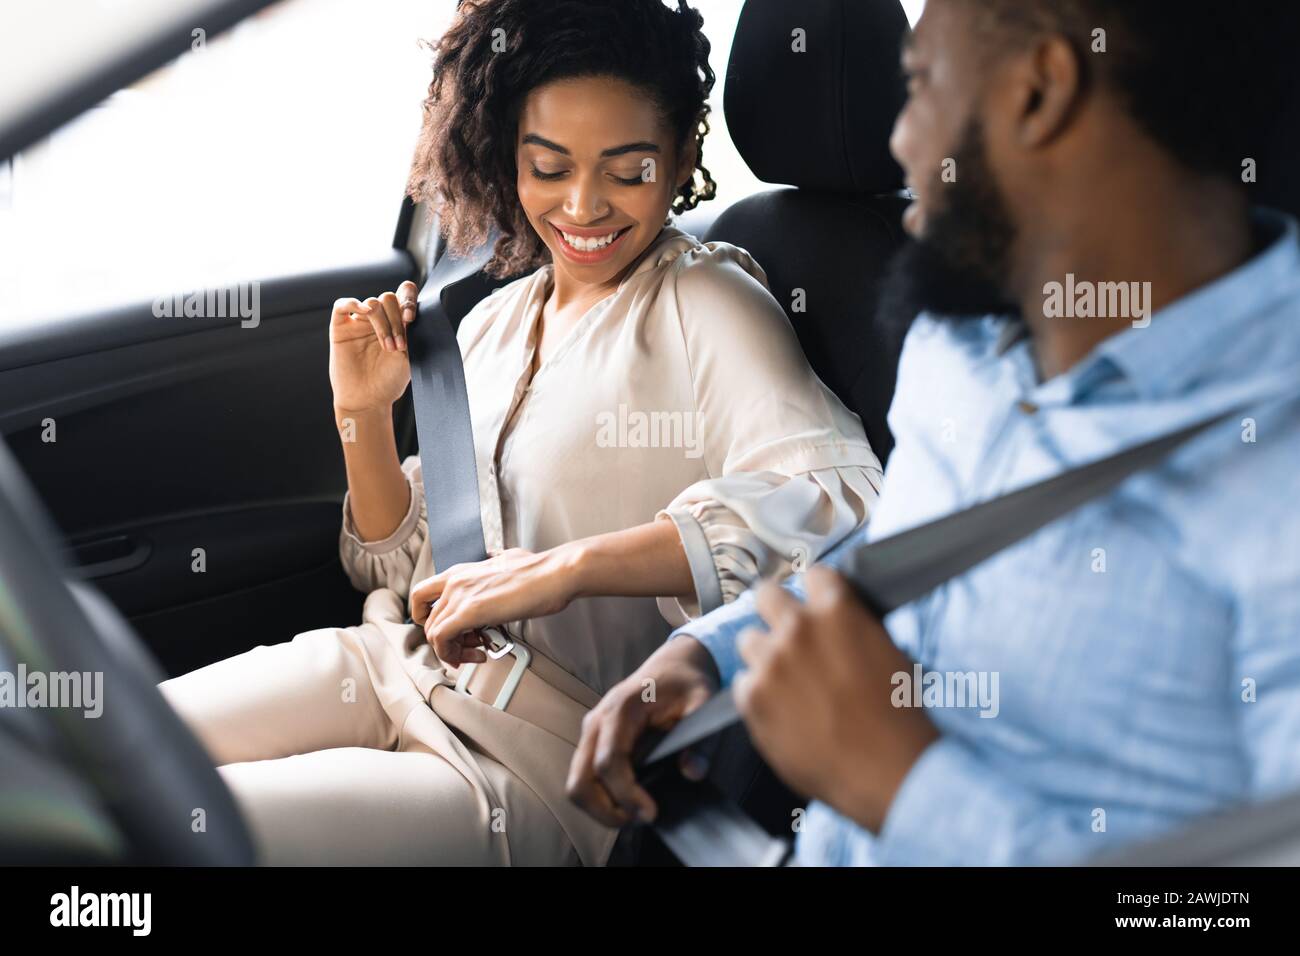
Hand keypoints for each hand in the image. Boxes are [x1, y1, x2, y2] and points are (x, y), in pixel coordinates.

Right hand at [328, 280, 418, 414]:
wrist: (368, 400)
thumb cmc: (389, 381)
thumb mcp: (409, 355)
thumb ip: (409, 330)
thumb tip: (409, 309)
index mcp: (397, 322)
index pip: (404, 295)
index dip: (408, 299)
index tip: (411, 318)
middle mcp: (379, 320)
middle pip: (388, 298)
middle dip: (396, 319)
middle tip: (399, 345)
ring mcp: (359, 323)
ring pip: (372, 303)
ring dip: (383, 323)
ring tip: (389, 347)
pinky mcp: (340, 328)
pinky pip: (342, 305)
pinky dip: (353, 303)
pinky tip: (364, 312)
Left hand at [412, 546, 581, 664]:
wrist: (554, 574)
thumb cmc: (539, 571)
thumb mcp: (508, 558)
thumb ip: (495, 559)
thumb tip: (496, 556)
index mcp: (461, 571)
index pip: (423, 596)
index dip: (429, 618)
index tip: (449, 630)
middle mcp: (454, 581)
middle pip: (427, 620)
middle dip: (447, 640)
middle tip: (470, 647)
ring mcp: (459, 595)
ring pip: (433, 633)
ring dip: (452, 650)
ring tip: (476, 653)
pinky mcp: (468, 612)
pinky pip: (441, 640)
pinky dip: (453, 654)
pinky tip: (478, 655)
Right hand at [566, 637, 719, 825]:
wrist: (674, 664)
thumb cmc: (686, 681)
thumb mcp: (704, 704)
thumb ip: (701, 740)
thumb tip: (692, 772)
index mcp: (621, 708)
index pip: (609, 762)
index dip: (626, 795)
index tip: (651, 813)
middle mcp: (598, 721)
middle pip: (581, 780)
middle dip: (606, 810)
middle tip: (640, 819)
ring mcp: (592, 732)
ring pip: (578, 783)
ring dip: (602, 808)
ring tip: (636, 813)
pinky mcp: (594, 742)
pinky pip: (586, 778)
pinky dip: (602, 798)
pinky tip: (630, 800)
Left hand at [735, 566, 939, 833]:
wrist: (888, 768)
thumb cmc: (898, 714)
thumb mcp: (887, 651)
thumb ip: (852, 626)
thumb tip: (838, 622)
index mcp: (837, 609)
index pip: (813, 574)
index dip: (816, 592)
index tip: (815, 606)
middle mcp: (798, 628)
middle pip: (765, 593)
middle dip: (775, 609)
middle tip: (786, 632)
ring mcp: (771, 661)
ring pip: (748, 639)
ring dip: (763, 654)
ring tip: (784, 681)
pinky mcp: (753, 697)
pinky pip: (743, 683)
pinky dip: (757, 694)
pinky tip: (781, 712)